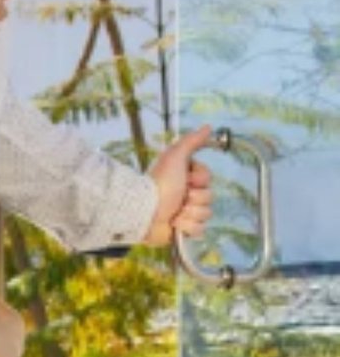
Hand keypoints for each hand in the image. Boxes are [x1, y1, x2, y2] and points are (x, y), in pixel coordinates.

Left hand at [142, 125, 214, 246]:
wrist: (146, 211)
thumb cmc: (160, 182)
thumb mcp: (175, 156)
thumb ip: (192, 141)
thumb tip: (208, 127)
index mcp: (185, 176)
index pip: (208, 178)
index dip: (200, 179)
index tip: (187, 178)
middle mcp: (186, 192)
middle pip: (209, 197)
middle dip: (195, 198)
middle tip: (180, 197)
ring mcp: (186, 211)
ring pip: (206, 214)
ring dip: (190, 213)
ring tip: (175, 211)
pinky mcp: (184, 228)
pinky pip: (199, 230)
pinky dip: (187, 227)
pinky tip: (175, 222)